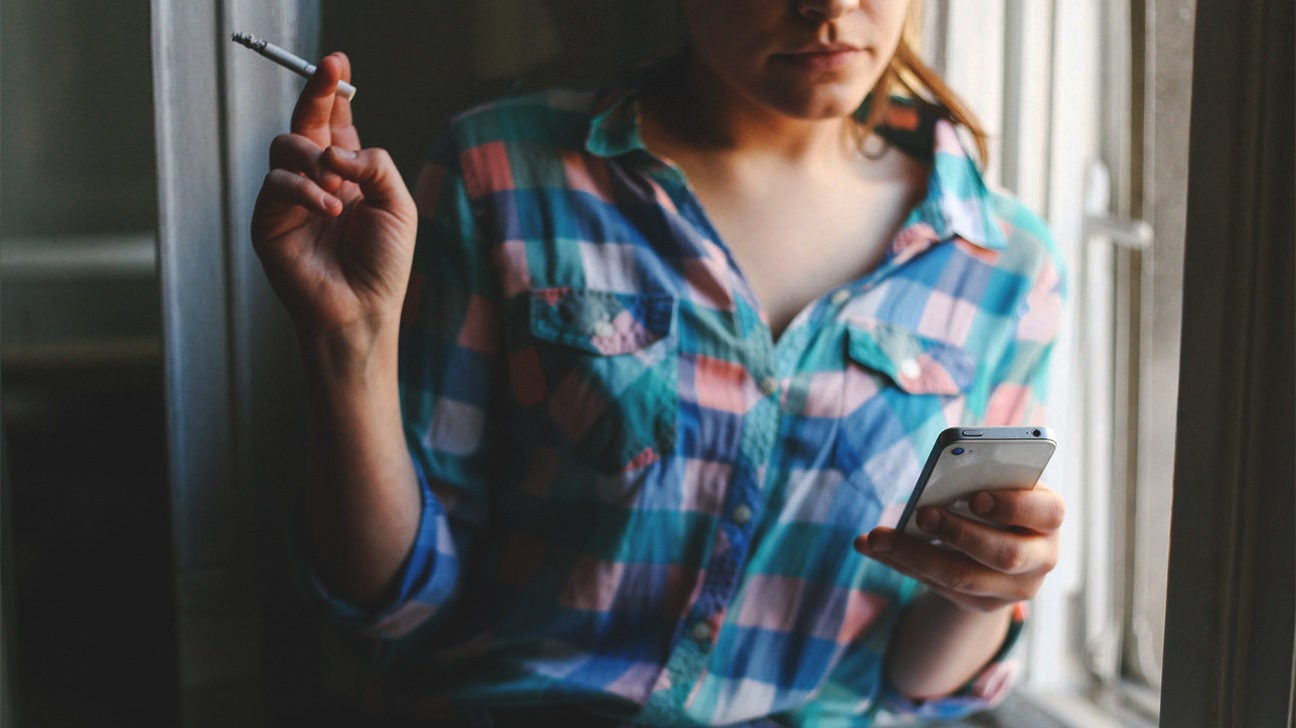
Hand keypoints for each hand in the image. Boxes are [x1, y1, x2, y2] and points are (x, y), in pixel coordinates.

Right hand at [250, 52, 417, 344]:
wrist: (360, 311)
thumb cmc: (383, 265)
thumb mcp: (397, 206)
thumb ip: (375, 165)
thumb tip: (334, 148)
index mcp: (350, 174)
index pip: (337, 122)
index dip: (335, 92)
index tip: (338, 64)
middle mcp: (317, 180)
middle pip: (306, 121)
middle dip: (316, 93)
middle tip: (329, 70)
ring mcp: (290, 199)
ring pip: (287, 146)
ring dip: (315, 158)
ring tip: (340, 191)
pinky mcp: (269, 219)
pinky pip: (277, 183)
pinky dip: (305, 190)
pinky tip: (330, 208)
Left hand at [854, 485, 1064, 612]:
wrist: (999, 541)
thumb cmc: (994, 496)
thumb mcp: (994, 483)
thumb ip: (975, 479)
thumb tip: (932, 480)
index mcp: (1048, 515)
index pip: (1047, 512)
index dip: (1013, 506)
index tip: (976, 498)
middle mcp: (1041, 557)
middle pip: (1005, 554)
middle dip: (960, 534)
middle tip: (922, 514)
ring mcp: (1015, 588)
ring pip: (964, 578)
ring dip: (915, 555)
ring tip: (878, 536)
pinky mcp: (984, 605)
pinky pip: (940, 588)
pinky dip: (903, 564)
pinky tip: (874, 547)